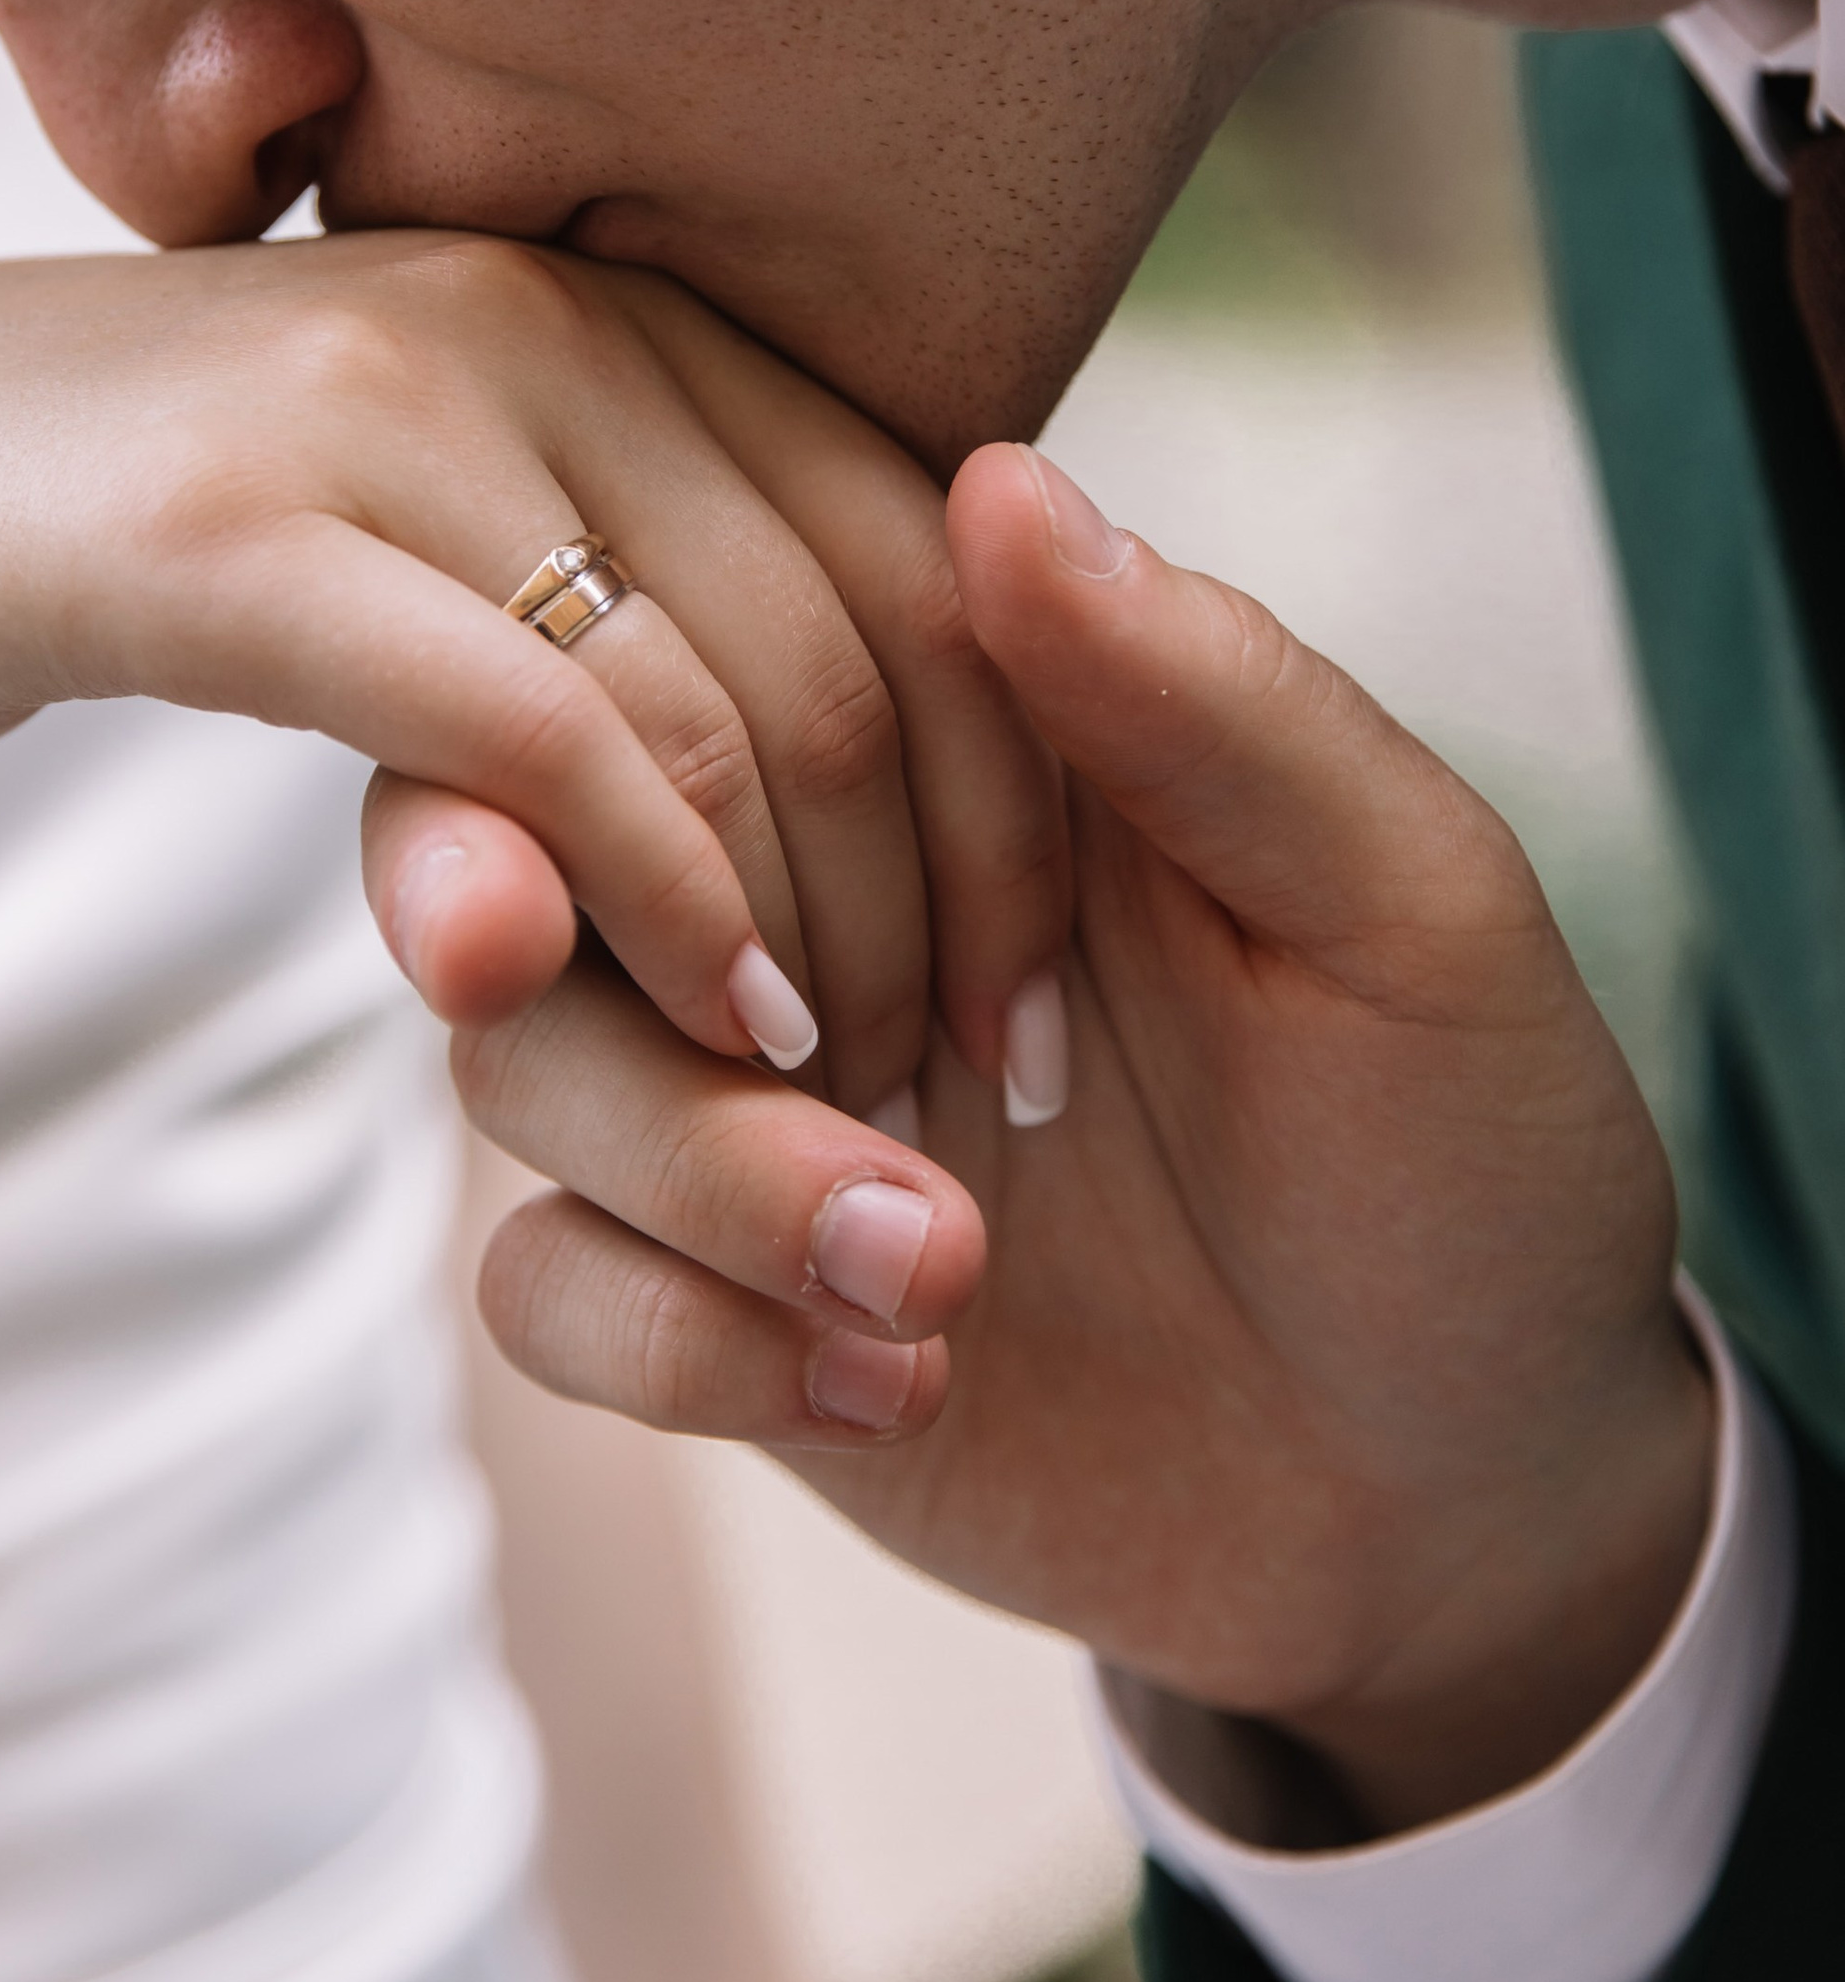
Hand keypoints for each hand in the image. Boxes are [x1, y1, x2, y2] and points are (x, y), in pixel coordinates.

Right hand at [0, 233, 1041, 1101]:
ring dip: (837, 941)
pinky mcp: (241, 541)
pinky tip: (717, 1027)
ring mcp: (388, 408)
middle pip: (872, 637)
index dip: (1035, 776)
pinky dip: (671, 908)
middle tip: (985, 1097)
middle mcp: (539, 314)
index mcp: (617, 302)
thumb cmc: (157, 534)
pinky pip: (548, 735)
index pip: (935, 544)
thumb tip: (911, 632)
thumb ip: (637, 547)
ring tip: (856, 1105)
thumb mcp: (437, 505)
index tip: (1048, 988)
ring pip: (738, 706)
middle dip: (968, 895)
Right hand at [428, 441, 1712, 1833]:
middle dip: (648, 948)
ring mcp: (739, 1092)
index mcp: (959, 733)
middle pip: (543, 820)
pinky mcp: (703, 1292)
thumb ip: (1208, 704)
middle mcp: (808, 883)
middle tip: (843, 1055)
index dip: (720, 722)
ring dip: (697, 1165)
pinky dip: (678, 1337)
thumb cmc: (1465, 1155)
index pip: (714, 613)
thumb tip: (1003, 482)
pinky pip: (540, 1285)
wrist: (1467, 1499)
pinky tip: (892, 1383)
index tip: (856, 861)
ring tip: (941, 1267)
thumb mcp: (1404, 909)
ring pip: (515, 1056)